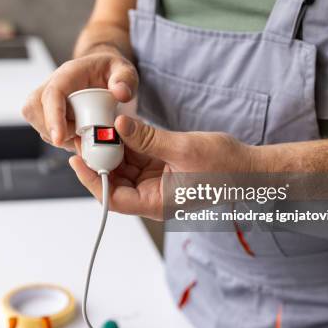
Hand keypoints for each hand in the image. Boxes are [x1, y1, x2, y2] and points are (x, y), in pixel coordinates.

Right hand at [22, 52, 137, 150]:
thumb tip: (121, 93)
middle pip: (34, 109)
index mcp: (69, 73)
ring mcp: (47, 100)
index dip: (53, 117)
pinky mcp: (49, 113)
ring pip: (38, 123)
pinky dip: (62, 140)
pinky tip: (79, 137)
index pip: (52, 93)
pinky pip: (46, 130)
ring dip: (58, 137)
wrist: (103, 72)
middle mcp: (52, 85)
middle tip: (79, 136)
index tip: (59, 138)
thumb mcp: (125, 70)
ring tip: (83, 136)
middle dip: (52, 130)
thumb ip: (126, 79)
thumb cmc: (111, 70)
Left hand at [68, 115, 259, 219]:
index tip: (78, 160)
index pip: (114, 198)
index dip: (93, 180)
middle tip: (84, 137)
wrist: (249, 169)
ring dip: (112, 150)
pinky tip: (118, 128)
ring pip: (124, 168)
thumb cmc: (224, 167)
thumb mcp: (183, 149)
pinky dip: (127, 144)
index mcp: (157, 203)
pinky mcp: (161, 169)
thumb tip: (120, 125)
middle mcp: (153, 196)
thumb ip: (149, 138)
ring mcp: (156, 182)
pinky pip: (137, 158)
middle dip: (99, 160)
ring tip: (98, 129)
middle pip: (115, 182)